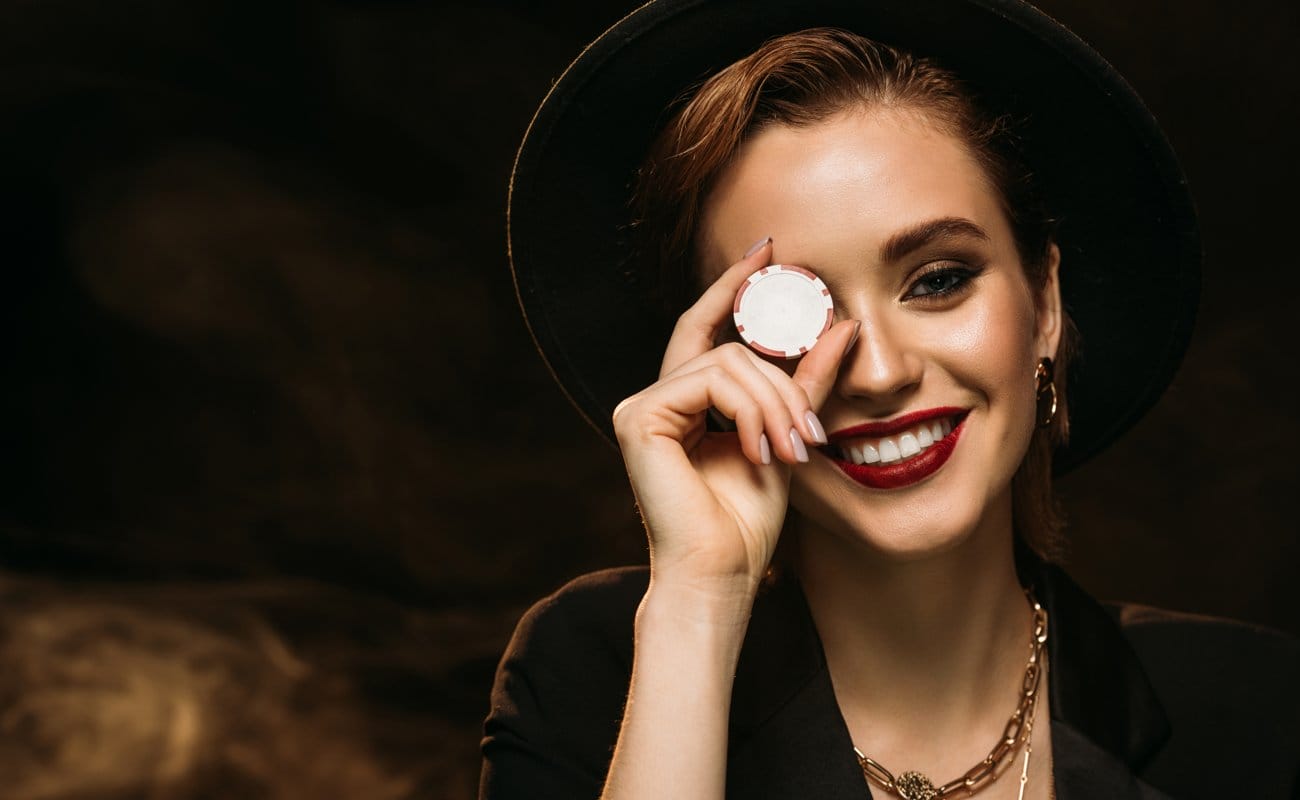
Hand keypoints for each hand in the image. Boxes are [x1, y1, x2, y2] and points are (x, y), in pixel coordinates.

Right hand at [611, 240, 859, 596]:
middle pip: (730, 348)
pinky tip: (760, 452)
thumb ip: (805, 384)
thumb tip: (842, 324)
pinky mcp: (639, 417)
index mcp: (684, 401)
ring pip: (727, 363)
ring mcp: (641, 405)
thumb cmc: (747, 521)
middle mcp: (656, 397)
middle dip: (783, 381)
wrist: (722, 573)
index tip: (770, 249)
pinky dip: (748, 413)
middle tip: (810, 435)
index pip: (709, 326)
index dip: (735, 286)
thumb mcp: (787, 437)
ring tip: (792, 451)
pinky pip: (711, 383)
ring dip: (774, 404)